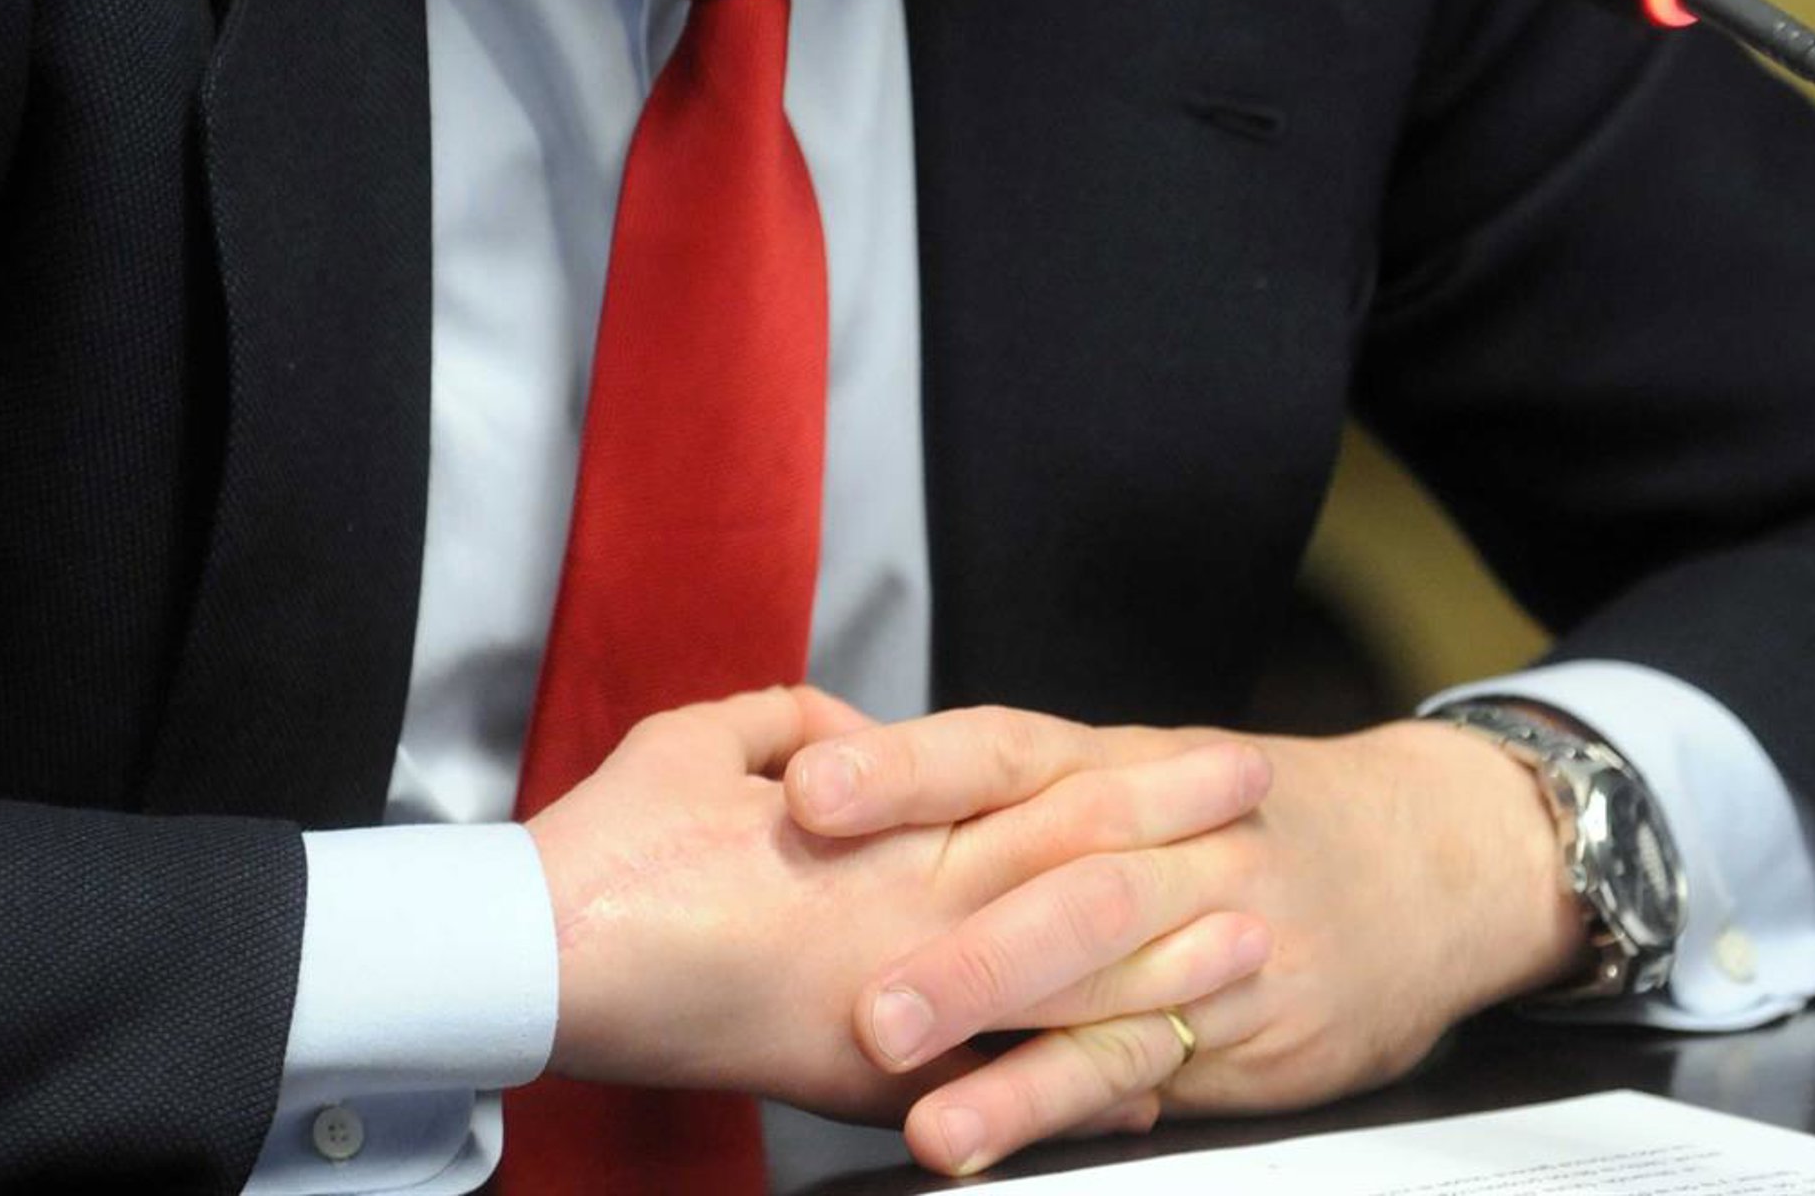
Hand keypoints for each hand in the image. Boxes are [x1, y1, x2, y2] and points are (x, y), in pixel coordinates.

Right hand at [526, 687, 1273, 1140]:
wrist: (539, 958)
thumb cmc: (617, 840)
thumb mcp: (719, 738)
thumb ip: (811, 730)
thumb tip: (870, 751)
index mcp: (879, 827)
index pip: (1045, 793)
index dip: (1142, 778)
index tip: (1222, 759)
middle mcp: (905, 917)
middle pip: (1074, 878)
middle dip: (1180, 852)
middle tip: (1275, 839)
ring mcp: (890, 1008)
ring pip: (1054, 990)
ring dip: (1160, 969)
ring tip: (1247, 952)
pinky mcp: (855, 1079)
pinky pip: (990, 1085)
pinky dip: (1070, 1082)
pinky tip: (1140, 1081)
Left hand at [796, 709, 1584, 1172]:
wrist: (1431, 858)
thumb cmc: (1248, 815)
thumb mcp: (1145, 773)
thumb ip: (1020, 795)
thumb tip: (848, 792)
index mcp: (1120, 760)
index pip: (1004, 750)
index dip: (908, 770)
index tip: (807, 793)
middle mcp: (1165, 833)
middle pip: (1050, 865)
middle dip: (949, 925)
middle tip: (850, 976)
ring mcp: (1212, 928)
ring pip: (1097, 970)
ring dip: (991, 1025)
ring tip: (894, 1070)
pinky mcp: (1240, 1024)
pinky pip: (1135, 1060)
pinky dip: (1050, 1098)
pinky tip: (974, 1130)